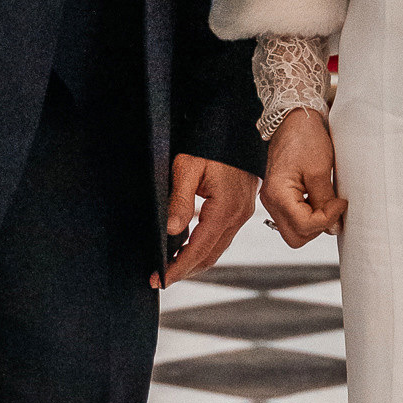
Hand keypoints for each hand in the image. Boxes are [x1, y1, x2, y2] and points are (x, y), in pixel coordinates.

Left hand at [160, 153, 258, 288]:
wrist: (235, 123)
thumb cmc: (209, 140)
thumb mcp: (187, 165)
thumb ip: (180, 199)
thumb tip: (171, 230)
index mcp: (225, 209)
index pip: (198, 250)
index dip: (178, 268)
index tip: (159, 279)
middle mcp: (238, 215)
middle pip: (210, 255)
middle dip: (185, 270)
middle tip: (161, 279)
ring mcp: (242, 212)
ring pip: (217, 248)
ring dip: (195, 261)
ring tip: (171, 267)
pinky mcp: (241, 207)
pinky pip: (222, 236)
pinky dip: (205, 247)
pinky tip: (188, 247)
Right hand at [262, 108, 346, 250]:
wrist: (293, 119)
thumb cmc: (305, 138)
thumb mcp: (320, 170)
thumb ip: (325, 202)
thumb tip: (334, 227)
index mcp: (278, 194)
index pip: (304, 226)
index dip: (327, 219)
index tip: (341, 203)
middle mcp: (270, 201)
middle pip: (296, 237)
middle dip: (318, 227)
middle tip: (332, 207)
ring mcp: (273, 199)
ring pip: (295, 231)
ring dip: (314, 222)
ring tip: (326, 200)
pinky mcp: (279, 196)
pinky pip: (293, 218)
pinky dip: (308, 214)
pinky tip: (318, 198)